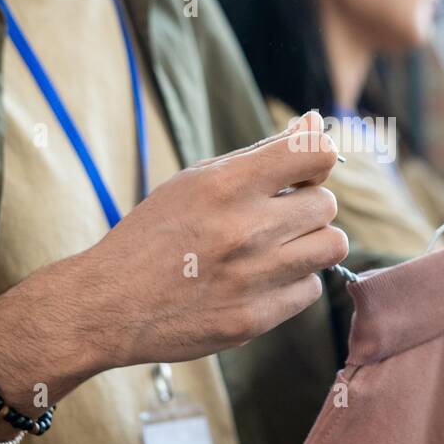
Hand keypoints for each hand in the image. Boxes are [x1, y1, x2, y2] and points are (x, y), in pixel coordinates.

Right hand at [71, 111, 347, 367]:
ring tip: (279, 247)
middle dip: (308, 206)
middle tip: (277, 216)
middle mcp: (244, 230)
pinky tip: (262, 280)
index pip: (314, 154)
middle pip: (327, 204)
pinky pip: (310, 289)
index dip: (318, 159)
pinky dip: (294, 283)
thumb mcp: (197, 180)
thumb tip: (315, 124)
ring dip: (310, 244)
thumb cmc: (156, 234)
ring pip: (332, 246)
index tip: (303, 172)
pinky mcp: (254, 319)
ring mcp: (252, 278)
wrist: (111, 304)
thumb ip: (261, 154)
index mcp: (225, 186)